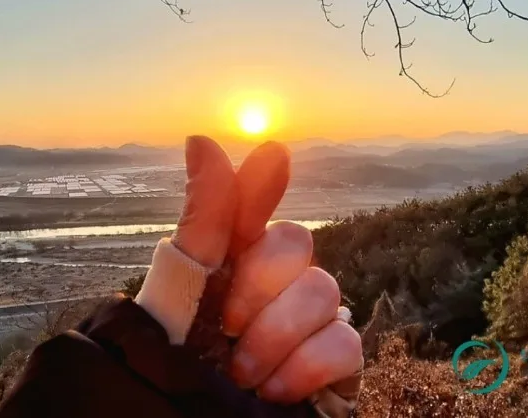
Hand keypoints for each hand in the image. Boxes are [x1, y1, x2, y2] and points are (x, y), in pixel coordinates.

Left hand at [139, 135, 362, 410]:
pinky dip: (303, 367)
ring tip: (241, 372)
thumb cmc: (183, 363)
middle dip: (256, 287)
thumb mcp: (182, 292)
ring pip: (323, 290)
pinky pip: (345, 340)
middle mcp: (278, 282)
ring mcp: (313, 319)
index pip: (254, 208)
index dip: (263, 182)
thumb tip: (201, 138)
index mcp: (233, 260)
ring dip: (273, 336)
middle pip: (296, 241)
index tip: (272, 154)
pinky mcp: (339, 360)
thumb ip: (203, 221)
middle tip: (224, 329)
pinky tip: (274, 390)